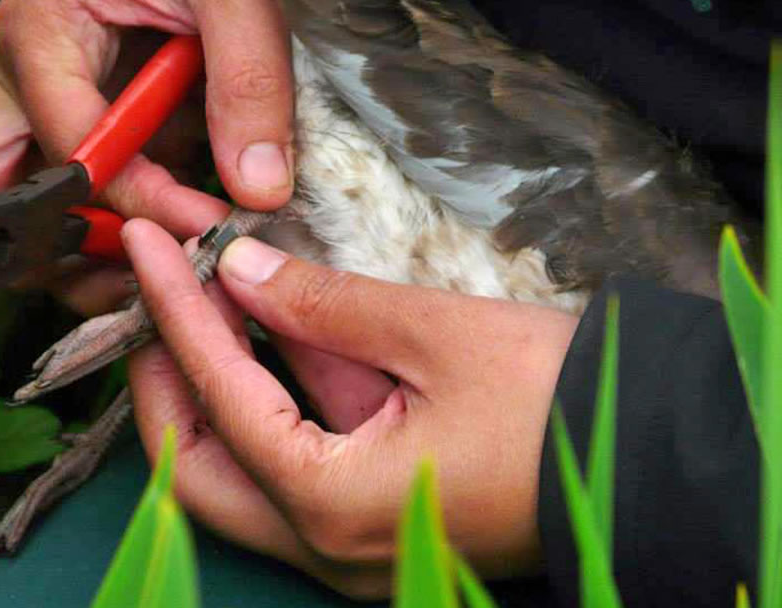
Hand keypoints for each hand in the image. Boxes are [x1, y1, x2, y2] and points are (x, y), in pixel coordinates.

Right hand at [0, 0, 294, 314]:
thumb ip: (248, 82)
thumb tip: (256, 190)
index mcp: (39, 34)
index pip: (67, 152)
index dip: (138, 201)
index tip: (207, 223)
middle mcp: (18, 80)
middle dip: (39, 253)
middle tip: (131, 269)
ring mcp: (36, 108)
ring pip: (9, 213)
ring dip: (75, 257)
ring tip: (161, 264)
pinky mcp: (71, 124)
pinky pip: (63, 201)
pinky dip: (108, 233)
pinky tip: (170, 231)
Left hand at [122, 219, 578, 598]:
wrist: (657, 456)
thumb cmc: (557, 400)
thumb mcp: (434, 335)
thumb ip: (322, 304)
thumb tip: (238, 269)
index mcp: (333, 503)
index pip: (219, 396)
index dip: (177, 311)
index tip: (151, 249)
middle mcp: (328, 545)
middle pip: (200, 468)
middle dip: (167, 380)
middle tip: (160, 299)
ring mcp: (351, 548)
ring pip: (242, 476)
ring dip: (216, 392)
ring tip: (204, 306)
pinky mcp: (376, 527)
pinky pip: (298, 471)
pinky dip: (276, 408)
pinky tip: (273, 340)